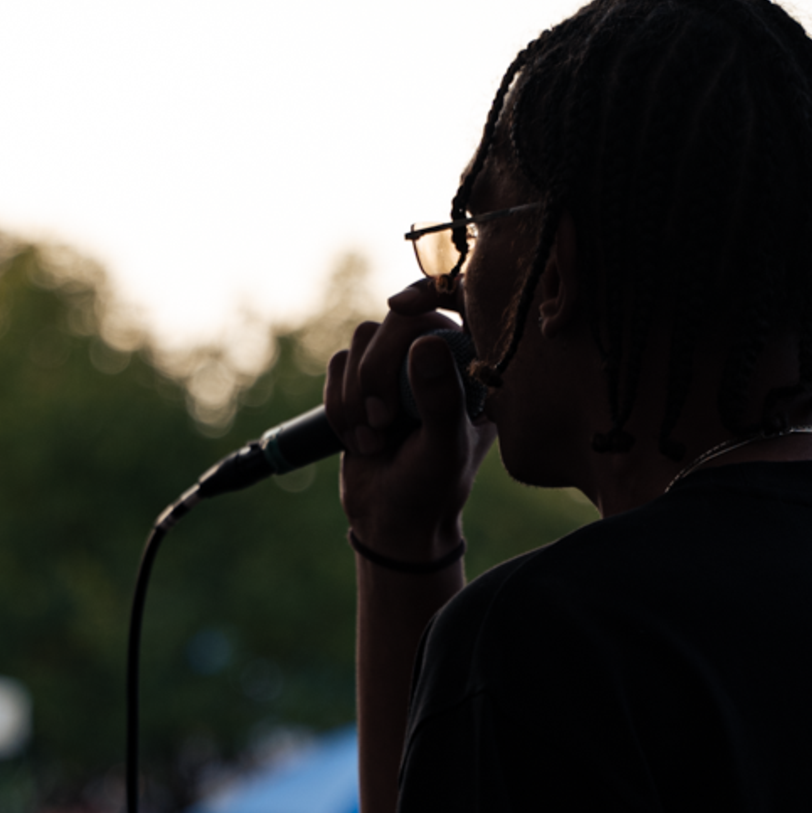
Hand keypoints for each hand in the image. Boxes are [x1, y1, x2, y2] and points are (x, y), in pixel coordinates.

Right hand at [326, 278, 494, 560]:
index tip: (399, 307)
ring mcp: (398, 366)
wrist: (393, 521)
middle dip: (377, 371)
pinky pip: (337, 364)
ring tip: (374, 439)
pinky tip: (359, 440)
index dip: (428, 291)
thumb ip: (440, 398)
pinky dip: (338, 404)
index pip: (459, 298)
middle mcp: (438, 356)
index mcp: (475, 365)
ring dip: (355, 394)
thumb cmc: (432, 488)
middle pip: (397, 319)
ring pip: (360, 339)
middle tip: (384, 420)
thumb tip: (425, 343)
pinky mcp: (362, 379)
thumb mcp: (443, 448)